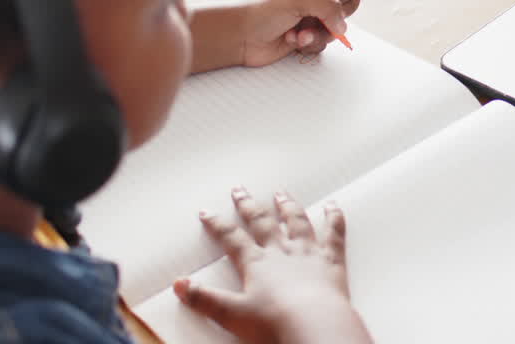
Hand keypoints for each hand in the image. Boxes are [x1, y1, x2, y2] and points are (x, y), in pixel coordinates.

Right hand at [174, 189, 372, 343]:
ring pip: (297, 221)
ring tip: (281, 193)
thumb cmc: (275, 322)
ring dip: (288, 206)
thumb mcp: (232, 314)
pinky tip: (333, 207)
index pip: (232, 238)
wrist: (314, 324)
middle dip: (249, 206)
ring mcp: (308, 252)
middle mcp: (282, 251)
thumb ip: (205, 299)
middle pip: (262, 222)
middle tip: (240, 190)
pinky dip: (334, 218)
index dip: (217, 225)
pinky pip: (334, 233)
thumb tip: (180, 286)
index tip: (207, 213)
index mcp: (257, 262)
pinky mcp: (332, 260)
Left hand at [239, 0, 361, 66]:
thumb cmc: (262, 11)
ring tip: (297, 34)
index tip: (332, 6)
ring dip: (318, 34)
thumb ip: (328, 6)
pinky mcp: (309, 34)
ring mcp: (313, 15)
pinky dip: (311, 44)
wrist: (240, 37)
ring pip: (337, 28)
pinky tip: (292, 40)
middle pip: (347, 6)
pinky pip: (326, 42)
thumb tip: (343, 26)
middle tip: (315, 21)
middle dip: (332, 19)